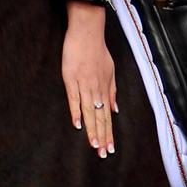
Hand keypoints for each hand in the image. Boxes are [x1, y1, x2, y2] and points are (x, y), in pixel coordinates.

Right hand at [62, 1, 117, 157]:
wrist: (87, 32)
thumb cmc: (98, 51)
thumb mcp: (110, 71)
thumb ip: (112, 92)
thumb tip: (115, 110)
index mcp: (104, 89)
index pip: (107, 116)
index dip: (109, 133)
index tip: (110, 148)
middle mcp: (96, 89)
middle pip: (100, 118)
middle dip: (102, 137)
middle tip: (103, 154)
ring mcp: (83, 84)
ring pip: (89, 111)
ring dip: (92, 129)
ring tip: (94, 145)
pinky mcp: (71, 78)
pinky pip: (74, 98)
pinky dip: (76, 111)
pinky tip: (77, 124)